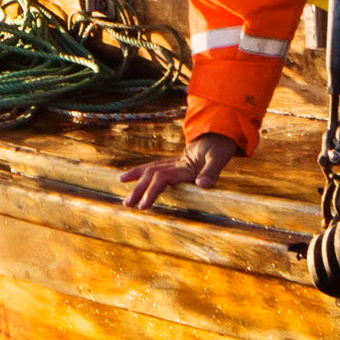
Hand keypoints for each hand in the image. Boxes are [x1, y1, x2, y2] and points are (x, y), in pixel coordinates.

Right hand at [119, 131, 236, 211]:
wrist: (217, 133)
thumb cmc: (219, 147)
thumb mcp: (219, 158)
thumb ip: (211, 171)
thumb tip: (202, 184)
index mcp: (183, 166)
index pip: (162, 179)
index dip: (152, 191)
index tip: (143, 205)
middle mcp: (174, 163)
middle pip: (151, 175)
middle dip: (138, 189)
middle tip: (127, 204)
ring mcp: (173, 162)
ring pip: (149, 170)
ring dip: (135, 178)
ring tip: (120, 183)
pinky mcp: (174, 163)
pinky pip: (154, 167)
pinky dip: (141, 171)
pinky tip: (132, 175)